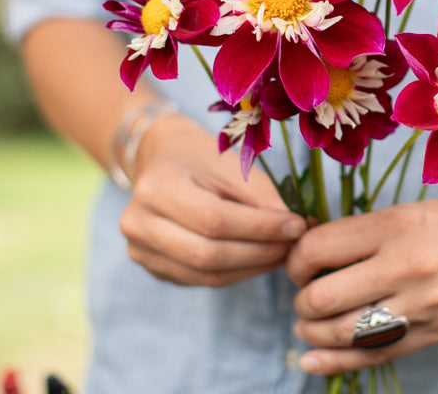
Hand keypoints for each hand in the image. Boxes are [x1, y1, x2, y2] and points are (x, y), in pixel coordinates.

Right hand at [119, 113, 306, 285]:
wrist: (162, 159)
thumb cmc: (201, 158)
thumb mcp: (232, 165)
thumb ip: (262, 196)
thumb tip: (297, 228)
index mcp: (157, 187)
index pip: (214, 219)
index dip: (260, 227)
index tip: (296, 225)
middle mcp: (139, 223)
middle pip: (208, 254)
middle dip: (259, 252)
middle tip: (293, 244)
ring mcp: (140, 250)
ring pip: (205, 274)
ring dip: (252, 268)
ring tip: (282, 252)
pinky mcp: (152, 267)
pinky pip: (200, 280)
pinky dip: (236, 273)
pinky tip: (259, 260)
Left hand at [286, 172, 437, 375]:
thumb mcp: (411, 210)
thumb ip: (366, 232)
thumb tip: (315, 252)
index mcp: (394, 225)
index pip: (318, 248)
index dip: (296, 259)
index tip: (299, 261)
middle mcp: (403, 265)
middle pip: (322, 295)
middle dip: (300, 299)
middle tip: (304, 292)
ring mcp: (419, 305)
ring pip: (342, 331)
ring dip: (312, 330)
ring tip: (308, 322)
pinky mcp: (433, 334)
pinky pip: (374, 355)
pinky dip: (335, 361)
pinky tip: (311, 360)